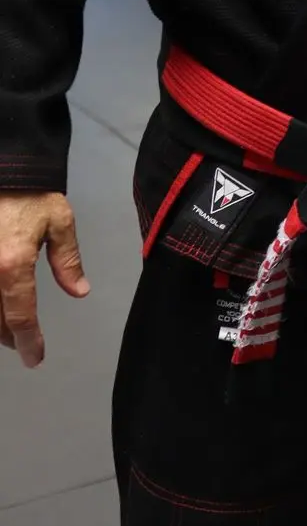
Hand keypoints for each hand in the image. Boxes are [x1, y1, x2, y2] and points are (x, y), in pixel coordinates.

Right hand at [0, 192, 89, 369]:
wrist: (4, 168)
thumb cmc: (30, 193)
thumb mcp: (58, 222)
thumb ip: (67, 260)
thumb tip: (79, 292)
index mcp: (11, 264)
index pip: (19, 316)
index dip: (28, 342)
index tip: (35, 358)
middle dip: (9, 337)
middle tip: (23, 343)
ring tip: (7, 329)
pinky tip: (0, 305)